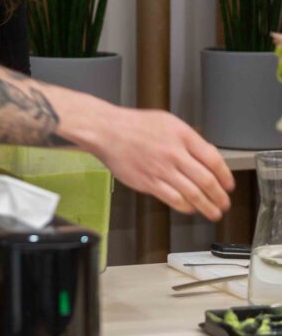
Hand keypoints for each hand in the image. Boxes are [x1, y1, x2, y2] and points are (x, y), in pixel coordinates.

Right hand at [85, 104, 234, 220]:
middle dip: (220, 197)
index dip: (225, 176)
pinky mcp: (148, 182)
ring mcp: (161, 170)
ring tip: (213, 212)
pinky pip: (174, 199)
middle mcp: (174, 154)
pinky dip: (186, 207)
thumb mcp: (168, 122)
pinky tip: (190, 209)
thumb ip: (189, 138)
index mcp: (183, 136)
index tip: (229, 185)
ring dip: (207, 206)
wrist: (107, 131)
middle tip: (224, 203)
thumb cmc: (135, 125)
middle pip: (206, 180)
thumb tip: (206, 155)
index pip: (213, 159)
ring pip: (193, 194)